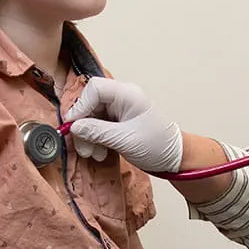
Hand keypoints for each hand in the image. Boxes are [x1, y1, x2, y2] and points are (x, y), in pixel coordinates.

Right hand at [64, 79, 183, 172]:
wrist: (175, 159)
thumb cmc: (157, 145)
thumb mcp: (124, 140)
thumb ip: (97, 132)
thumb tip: (74, 127)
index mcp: (127, 94)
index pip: (94, 89)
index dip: (80, 106)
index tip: (73, 126)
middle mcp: (122, 98)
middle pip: (91, 104)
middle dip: (83, 127)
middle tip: (82, 148)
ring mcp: (120, 110)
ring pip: (93, 118)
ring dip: (88, 137)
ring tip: (92, 155)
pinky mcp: (119, 123)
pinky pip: (99, 127)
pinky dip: (96, 140)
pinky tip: (99, 153)